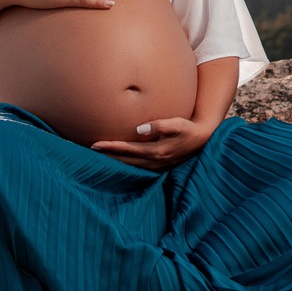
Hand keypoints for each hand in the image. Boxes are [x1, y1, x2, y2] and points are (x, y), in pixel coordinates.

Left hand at [91, 117, 215, 169]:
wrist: (203, 139)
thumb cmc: (189, 129)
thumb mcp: (178, 124)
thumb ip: (159, 125)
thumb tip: (138, 128)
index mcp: (156, 151)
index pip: (127, 150)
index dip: (110, 147)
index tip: (94, 144)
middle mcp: (154, 161)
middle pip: (124, 160)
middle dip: (107, 155)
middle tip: (89, 150)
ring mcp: (156, 165)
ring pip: (129, 165)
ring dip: (114, 161)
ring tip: (99, 156)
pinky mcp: (158, 164)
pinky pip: (136, 166)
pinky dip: (124, 163)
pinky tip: (118, 160)